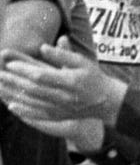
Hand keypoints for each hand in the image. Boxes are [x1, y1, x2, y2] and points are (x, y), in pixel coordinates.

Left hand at [0, 39, 125, 130]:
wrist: (104, 101)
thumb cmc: (93, 77)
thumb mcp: (83, 61)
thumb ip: (63, 54)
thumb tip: (42, 47)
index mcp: (70, 81)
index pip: (41, 75)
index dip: (24, 70)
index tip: (10, 65)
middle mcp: (63, 97)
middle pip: (32, 89)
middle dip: (13, 82)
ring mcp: (59, 109)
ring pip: (31, 102)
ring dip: (13, 95)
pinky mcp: (56, 117)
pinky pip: (35, 114)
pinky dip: (22, 110)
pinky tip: (11, 105)